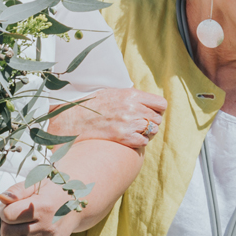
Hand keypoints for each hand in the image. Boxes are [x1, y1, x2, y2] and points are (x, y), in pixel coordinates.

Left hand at [0, 180, 77, 235]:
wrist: (75, 206)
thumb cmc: (53, 192)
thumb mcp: (37, 183)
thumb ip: (18, 190)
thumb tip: (2, 199)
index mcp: (43, 208)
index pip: (8, 215)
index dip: (4, 209)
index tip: (11, 206)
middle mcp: (46, 227)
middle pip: (7, 233)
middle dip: (5, 224)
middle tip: (13, 216)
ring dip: (11, 235)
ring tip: (20, 224)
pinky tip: (25, 234)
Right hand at [52, 88, 166, 151]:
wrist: (74, 118)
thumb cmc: (93, 105)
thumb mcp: (114, 93)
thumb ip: (133, 97)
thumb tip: (149, 103)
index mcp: (131, 94)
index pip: (161, 103)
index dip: (158, 109)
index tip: (151, 112)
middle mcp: (132, 108)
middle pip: (157, 119)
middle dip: (151, 122)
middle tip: (140, 123)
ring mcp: (128, 123)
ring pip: (152, 131)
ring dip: (146, 132)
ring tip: (134, 130)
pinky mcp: (123, 137)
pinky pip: (143, 142)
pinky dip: (139, 142)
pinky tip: (129, 138)